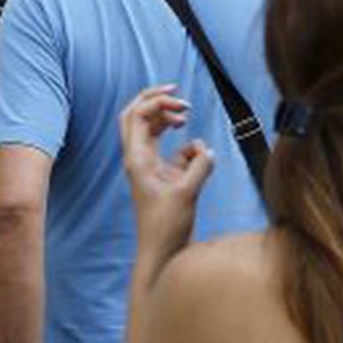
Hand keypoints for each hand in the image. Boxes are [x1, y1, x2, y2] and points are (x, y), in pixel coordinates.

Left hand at [119, 85, 214, 273]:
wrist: (161, 251)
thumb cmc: (166, 227)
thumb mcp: (186, 193)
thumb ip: (199, 166)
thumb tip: (206, 149)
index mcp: (137, 158)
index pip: (139, 115)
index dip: (159, 102)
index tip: (183, 105)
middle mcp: (139, 158)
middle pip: (137, 115)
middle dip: (154, 99)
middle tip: (176, 91)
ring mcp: (149, 166)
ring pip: (151, 129)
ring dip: (166, 118)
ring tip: (185, 115)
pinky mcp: (163, 176)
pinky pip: (171, 149)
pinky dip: (184, 144)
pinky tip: (198, 152)